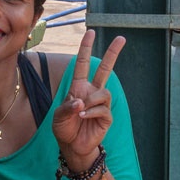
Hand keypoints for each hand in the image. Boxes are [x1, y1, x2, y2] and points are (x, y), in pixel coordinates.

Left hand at [51, 30, 125, 170]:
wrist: (72, 147)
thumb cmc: (64, 129)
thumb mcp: (58, 117)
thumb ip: (67, 107)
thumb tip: (82, 102)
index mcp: (79, 87)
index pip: (83, 65)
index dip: (86, 49)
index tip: (90, 33)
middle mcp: (92, 93)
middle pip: (105, 70)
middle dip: (113, 54)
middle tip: (121, 38)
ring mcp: (100, 104)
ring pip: (103, 93)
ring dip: (91, 101)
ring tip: (81, 111)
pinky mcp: (106, 117)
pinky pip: (103, 109)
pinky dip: (92, 112)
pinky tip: (84, 117)